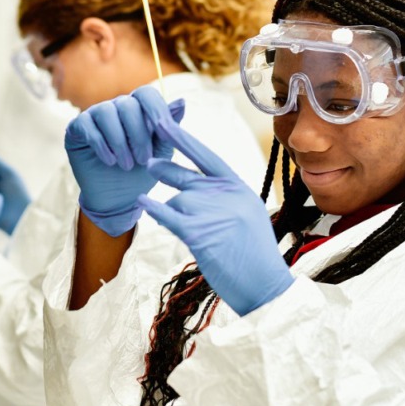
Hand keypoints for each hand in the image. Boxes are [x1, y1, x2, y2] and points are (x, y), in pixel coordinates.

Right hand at [64, 86, 183, 236]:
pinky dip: (101, 144)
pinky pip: (87, 125)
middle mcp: (117, 107)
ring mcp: (95, 114)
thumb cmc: (141, 172)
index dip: (156, 109)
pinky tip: (110, 161)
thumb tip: (182, 101)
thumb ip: (169, 127)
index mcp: (139, 108)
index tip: (164, 132)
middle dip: (138, 134)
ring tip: (126, 165)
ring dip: (119, 141)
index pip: (147, 94)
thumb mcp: (161, 152)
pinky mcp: (76, 128)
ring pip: (107, 112)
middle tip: (143, 160)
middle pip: (128, 104)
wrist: (117, 198)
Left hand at [138, 118, 293, 315]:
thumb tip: (185, 187)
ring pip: (175, 201)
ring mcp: (210, 211)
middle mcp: (223, 193)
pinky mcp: (197, 233)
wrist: (263, 283)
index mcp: (237, 186)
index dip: (182, 138)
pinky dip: (152, 209)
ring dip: (176, 215)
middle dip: (164, 170)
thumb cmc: (253, 251)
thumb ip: (220, 195)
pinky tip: (141, 202)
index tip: (164, 122)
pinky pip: (166, 215)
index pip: (205, 155)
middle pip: (183, 176)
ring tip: (201, 235)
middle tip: (150, 163)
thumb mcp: (245, 212)